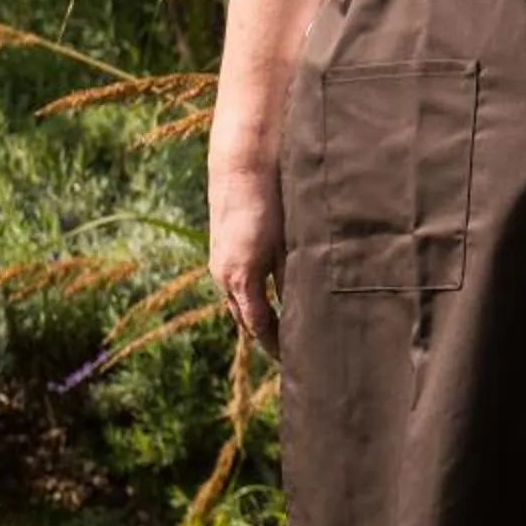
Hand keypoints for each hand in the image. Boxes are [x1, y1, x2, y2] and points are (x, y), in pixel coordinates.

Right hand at [208, 158, 284, 354]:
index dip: (276, 346)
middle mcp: (224, 276)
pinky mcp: (222, 251)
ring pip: (241, 302)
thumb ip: (292, 277)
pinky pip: (238, 285)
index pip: (259, 326)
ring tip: (284, 333)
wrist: (243, 163)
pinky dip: (253, 296)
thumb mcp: (286, 243)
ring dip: (259, 317)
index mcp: (240, 278)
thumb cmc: (270, 201)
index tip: (294, 361)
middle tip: (293, 355)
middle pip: (247, 319)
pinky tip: (272, 297)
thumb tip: (304, 308)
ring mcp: (220, 264)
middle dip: (268, 337)